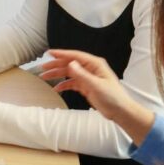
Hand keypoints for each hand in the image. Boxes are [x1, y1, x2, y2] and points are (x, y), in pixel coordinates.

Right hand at [41, 49, 156, 144]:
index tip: (49, 53)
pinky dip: (64, 85)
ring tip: (45, 77)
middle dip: (56, 65)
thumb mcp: (96, 85)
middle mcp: (91, 68)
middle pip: (70, 64)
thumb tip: (70, 63)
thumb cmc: (112, 97)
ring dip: (58, 75)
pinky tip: (56, 89)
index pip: (75, 56)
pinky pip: (72, 83)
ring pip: (69, 73)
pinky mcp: (87, 87)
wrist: (120, 111)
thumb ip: (82, 75)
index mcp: (95, 64)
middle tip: (43, 67)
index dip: (62, 54)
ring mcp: (88, 78)